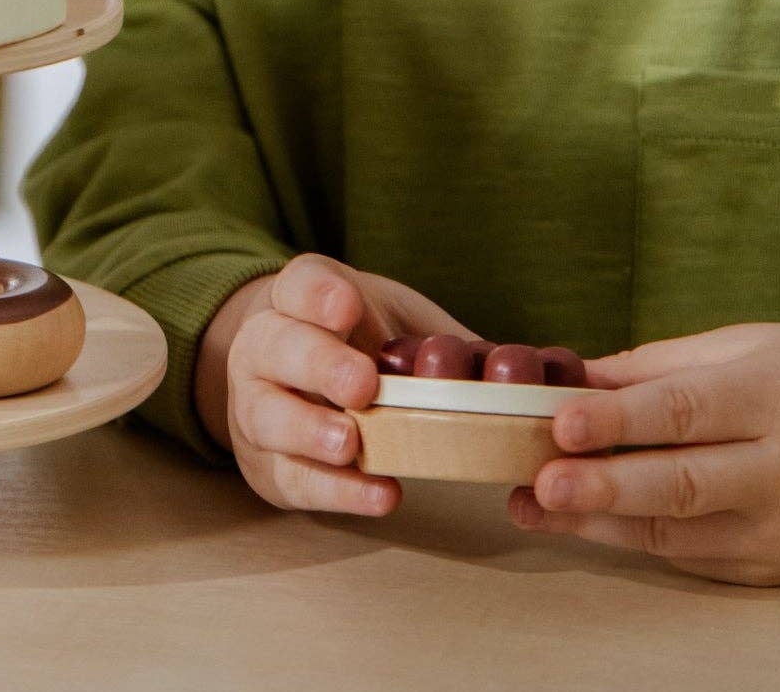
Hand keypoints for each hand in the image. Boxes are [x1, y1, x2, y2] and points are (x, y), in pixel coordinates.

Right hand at [202, 252, 480, 515]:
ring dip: (311, 430)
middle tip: (363, 385)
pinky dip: (338, 490)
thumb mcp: (392, 320)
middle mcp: (264, 348)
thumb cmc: (361, 346)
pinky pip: (294, 479)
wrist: (299, 385)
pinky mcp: (269, 465)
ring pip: (267, 414)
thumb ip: (435, 342)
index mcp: (296, 302)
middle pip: (277, 346)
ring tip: (351, 443)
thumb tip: (524, 371)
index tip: (349, 307)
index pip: (298, 285)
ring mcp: (256, 407)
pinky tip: (380, 493)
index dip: (320, 296)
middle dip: (320, 365)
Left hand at [511, 322, 779, 585]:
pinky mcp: (767, 567)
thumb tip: (573, 374)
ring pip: (677, 533)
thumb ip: (656, 366)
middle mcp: (778, 470)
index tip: (561, 421)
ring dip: (598, 523)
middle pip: (681, 484)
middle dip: (605, 487)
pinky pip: (688, 556)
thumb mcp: (742, 348)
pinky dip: (627, 540)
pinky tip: (576, 522)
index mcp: (767, 399)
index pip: (683, 411)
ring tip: (532, 508)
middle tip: (540, 483)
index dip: (619, 418)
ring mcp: (776, 528)